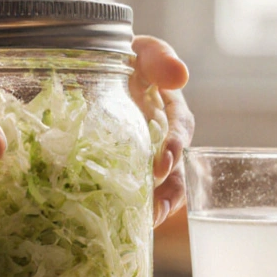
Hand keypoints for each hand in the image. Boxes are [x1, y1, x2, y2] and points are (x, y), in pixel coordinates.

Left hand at [130, 37, 193, 227]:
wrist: (95, 63)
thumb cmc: (126, 56)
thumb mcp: (144, 51)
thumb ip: (160, 59)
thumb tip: (180, 75)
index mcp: (171, 110)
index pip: (179, 130)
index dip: (174, 147)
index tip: (163, 161)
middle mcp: (162, 137)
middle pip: (175, 169)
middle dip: (169, 192)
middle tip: (156, 212)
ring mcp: (143, 154)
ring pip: (157, 186)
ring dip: (153, 206)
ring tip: (143, 225)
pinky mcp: (121, 166)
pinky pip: (129, 190)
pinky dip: (128, 206)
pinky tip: (116, 221)